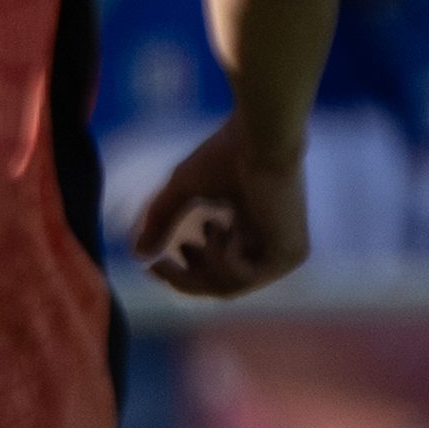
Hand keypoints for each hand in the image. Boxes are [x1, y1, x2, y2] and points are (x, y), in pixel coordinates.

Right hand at [133, 115, 310, 297]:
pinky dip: (222, 258)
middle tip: (158, 265)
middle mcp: (269, 246)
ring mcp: (283, 253)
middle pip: (220, 288)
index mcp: (250, 230)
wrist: (260, 140)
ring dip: (205, 263)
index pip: (216, 271)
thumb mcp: (182, 191)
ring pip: (230, 288)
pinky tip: (224, 227)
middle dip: (184, 280)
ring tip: (207, 224)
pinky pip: (243, 279)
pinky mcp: (291, 254)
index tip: (153, 265)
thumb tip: (137, 254)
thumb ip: (161, 221)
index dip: (182, 275)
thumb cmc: (225, 154)